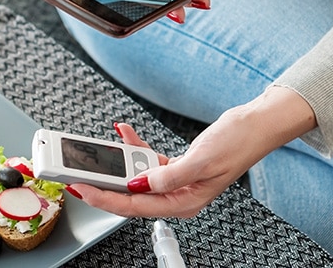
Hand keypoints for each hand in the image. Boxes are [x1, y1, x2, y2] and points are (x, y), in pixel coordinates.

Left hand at [66, 86, 316, 217]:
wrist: (255, 125)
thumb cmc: (237, 143)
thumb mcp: (201, 160)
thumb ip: (169, 176)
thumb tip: (140, 184)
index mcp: (184, 202)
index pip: (134, 207)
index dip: (104, 198)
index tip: (82, 189)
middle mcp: (178, 196)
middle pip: (130, 196)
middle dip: (103, 182)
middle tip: (77, 173)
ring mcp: (176, 183)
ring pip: (136, 178)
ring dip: (118, 160)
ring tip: (101, 146)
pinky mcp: (176, 168)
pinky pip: (148, 161)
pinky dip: (135, 147)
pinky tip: (124, 133)